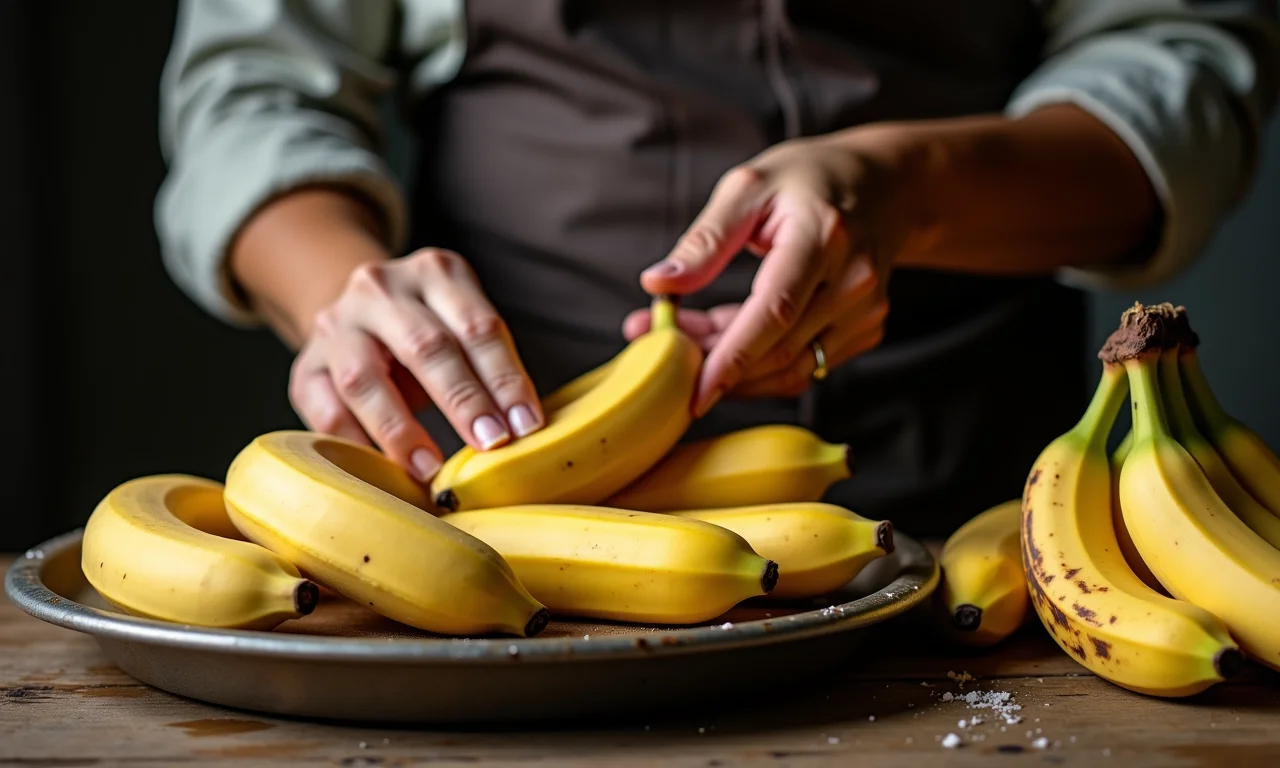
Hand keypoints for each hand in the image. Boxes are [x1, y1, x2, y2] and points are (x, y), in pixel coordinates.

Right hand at [288, 248, 542, 480]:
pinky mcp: (305, 367)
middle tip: (491, 444)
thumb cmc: (430, 331)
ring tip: (432, 470)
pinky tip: (384, 472)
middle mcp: (380, 289)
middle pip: (425, 347)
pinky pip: (327, 411)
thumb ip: (487, 365)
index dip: (504, 379)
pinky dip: (356, 444)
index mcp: (435, 272)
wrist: (356, 315)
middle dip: (463, 401)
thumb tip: (523, 432)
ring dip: (402, 431)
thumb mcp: (462, 325)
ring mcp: (336, 325)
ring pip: (365, 380)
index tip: (526, 426)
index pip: (477, 326)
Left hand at [625, 128, 918, 414]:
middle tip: (664, 349)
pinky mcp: (866, 330)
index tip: (693, 392)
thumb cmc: (809, 179)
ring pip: (792, 370)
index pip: (775, 312)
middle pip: (778, 350)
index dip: (732, 358)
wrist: (884, 185)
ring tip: (694, 336)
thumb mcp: (748, 187)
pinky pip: (806, 366)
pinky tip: (734, 332)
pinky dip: (762, 363)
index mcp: (822, 237)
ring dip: (735, 369)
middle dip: (716, 363)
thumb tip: (657, 283)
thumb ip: (705, 239)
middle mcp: (853, 281)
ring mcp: (865, 311)